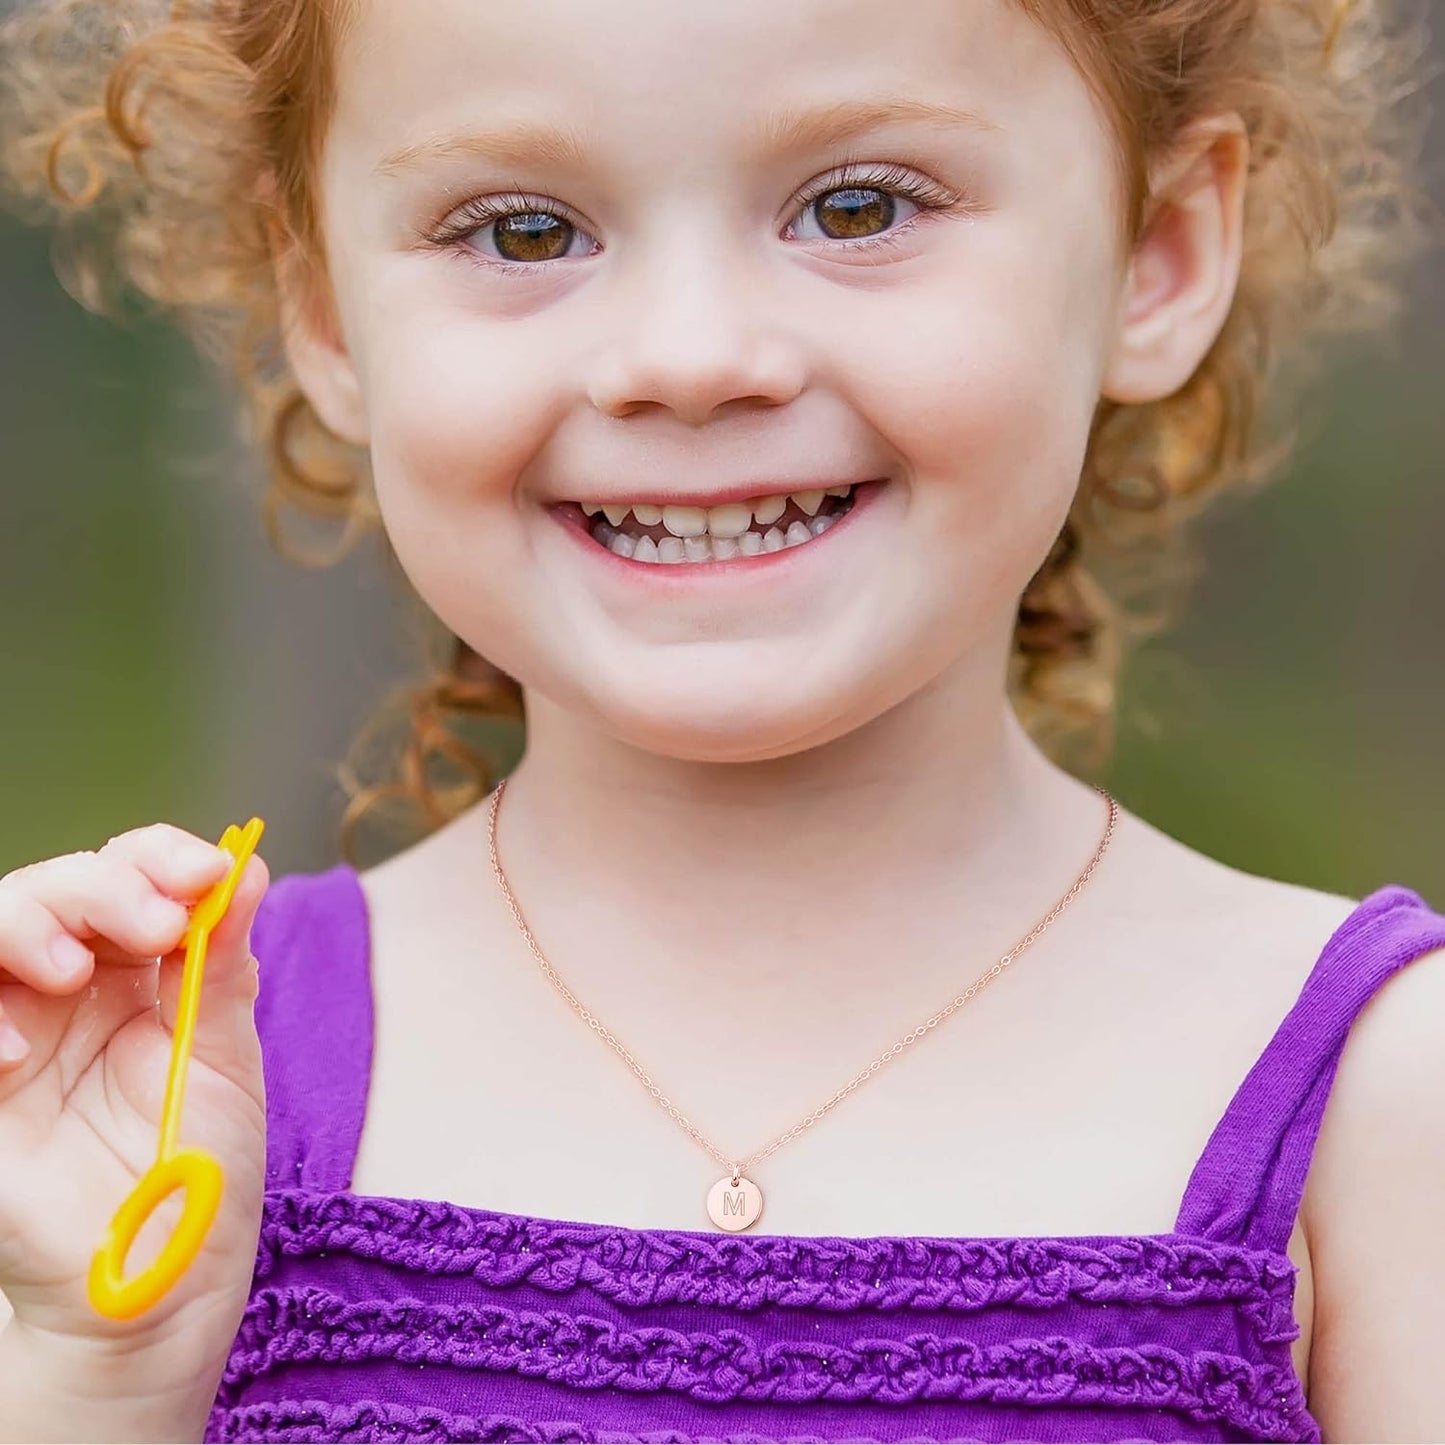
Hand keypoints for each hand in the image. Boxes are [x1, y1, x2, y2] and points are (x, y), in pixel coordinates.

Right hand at [0, 823, 268, 1428]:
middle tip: (156, 925)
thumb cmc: (203, 1165)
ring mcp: (17, 1033)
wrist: (168, 1279)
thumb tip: (246, 871)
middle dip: (102, 889)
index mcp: (141, 968)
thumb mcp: (224, 1056)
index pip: (134, 876)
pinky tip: (17, 1052)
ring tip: (72, 968)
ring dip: (27, 927)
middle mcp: (72, 987)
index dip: (162, 858)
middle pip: (56, 890)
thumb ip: (221, 966)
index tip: (209, 872)